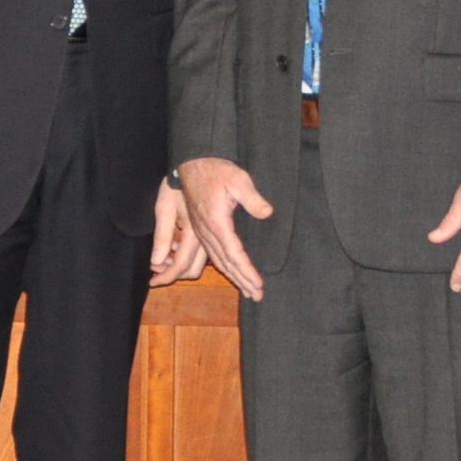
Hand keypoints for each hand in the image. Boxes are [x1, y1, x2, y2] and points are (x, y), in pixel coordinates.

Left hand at [149, 179, 210, 285]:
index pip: (183, 264)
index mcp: (193, 233)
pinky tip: (174, 248)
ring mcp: (210, 234)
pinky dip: (185, 256)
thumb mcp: (164, 206)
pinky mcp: (211, 229)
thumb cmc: (181, 182)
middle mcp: (205, 238)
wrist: (202, 164)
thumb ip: (162, 235)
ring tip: (160, 263)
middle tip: (154, 276)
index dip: (168, 277)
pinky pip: (201, 253)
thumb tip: (156, 260)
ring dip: (179, 267)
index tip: (152, 283)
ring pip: (198, 263)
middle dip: (173, 275)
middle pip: (192, 270)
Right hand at [178, 157, 273, 301]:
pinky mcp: (200, 229)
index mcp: (217, 223)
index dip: (247, 271)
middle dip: (242, 281)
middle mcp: (207, 232)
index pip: (234, 254)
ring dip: (233, 277)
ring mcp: (202, 232)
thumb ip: (252, 198)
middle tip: (257, 296)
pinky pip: (212, 254)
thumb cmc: (216, 170)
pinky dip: (223, 267)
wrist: (193, 164)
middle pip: (226, 264)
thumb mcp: (238, 179)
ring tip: (247, 291)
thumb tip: (267, 212)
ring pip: (218, 261)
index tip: (258, 285)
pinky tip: (231, 272)